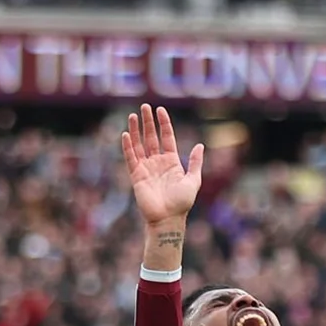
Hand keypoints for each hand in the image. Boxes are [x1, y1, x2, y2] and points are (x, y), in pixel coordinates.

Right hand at [122, 105, 203, 226]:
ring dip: (136, 130)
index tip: (160, 110)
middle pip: (151, 137)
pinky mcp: (136, 176)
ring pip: (139, 145)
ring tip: (133, 115)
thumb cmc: (182, 203)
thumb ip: (195, 163)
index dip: (163, 123)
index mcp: (171, 162)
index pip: (166, 137)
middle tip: (144, 106)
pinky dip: (128, 146)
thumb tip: (200, 145)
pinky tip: (126, 134)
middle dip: (148, 122)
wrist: (168, 219)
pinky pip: (131, 158)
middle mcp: (157, 162)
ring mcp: (146, 168)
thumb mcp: (194, 180)